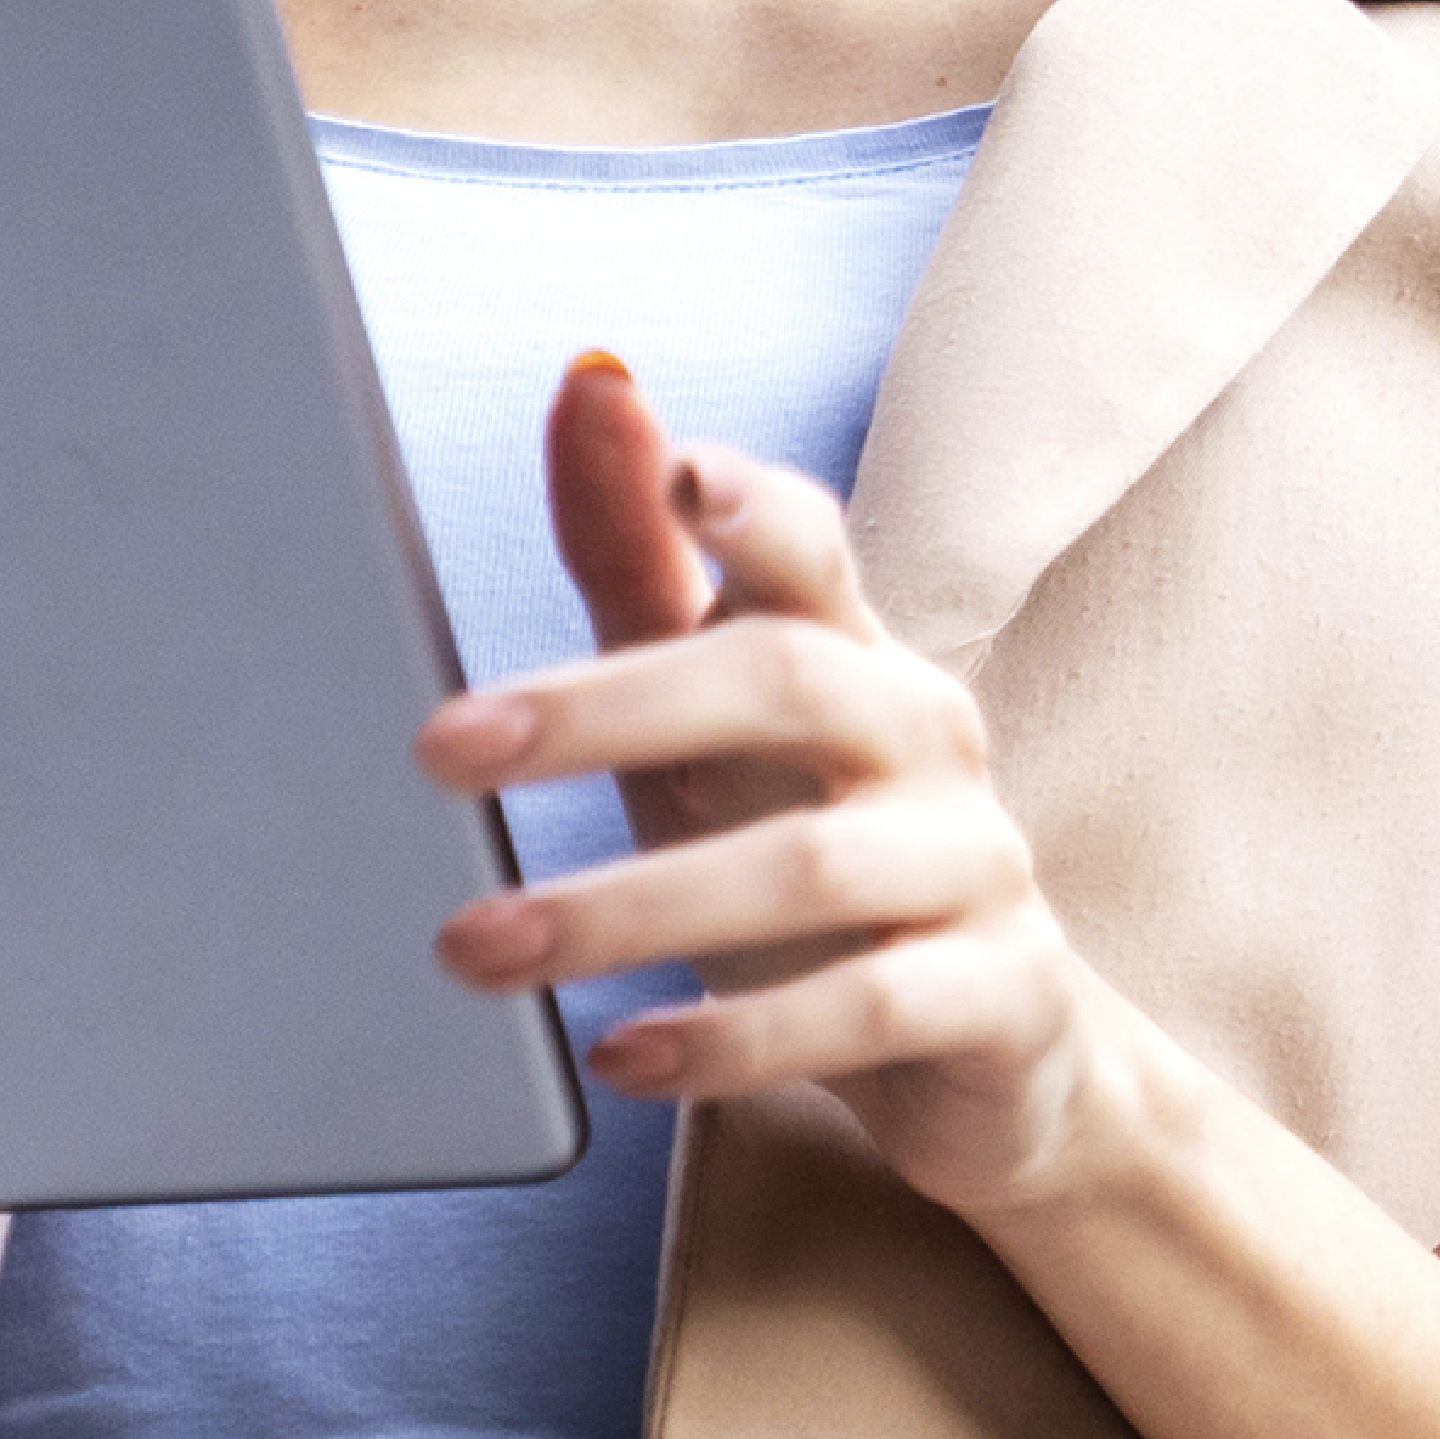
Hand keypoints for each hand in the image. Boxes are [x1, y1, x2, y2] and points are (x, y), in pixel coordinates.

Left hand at [413, 354, 1121, 1221]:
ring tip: (480, 946)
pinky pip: (868, 1008)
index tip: (674, 470)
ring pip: (810, 864)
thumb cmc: (808, 845)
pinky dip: (737, 1039)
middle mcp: (925, 732)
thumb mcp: (704, 715)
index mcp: (854, 648)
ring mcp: (974, 863)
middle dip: (601, 710)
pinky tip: (622, 1055)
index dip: (751, 505)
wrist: (990, 1049)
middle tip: (440, 749)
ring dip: (625, 907)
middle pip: (782, 679)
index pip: (812, 547)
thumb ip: (640, 561)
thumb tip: (592, 382)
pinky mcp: (999, 994)